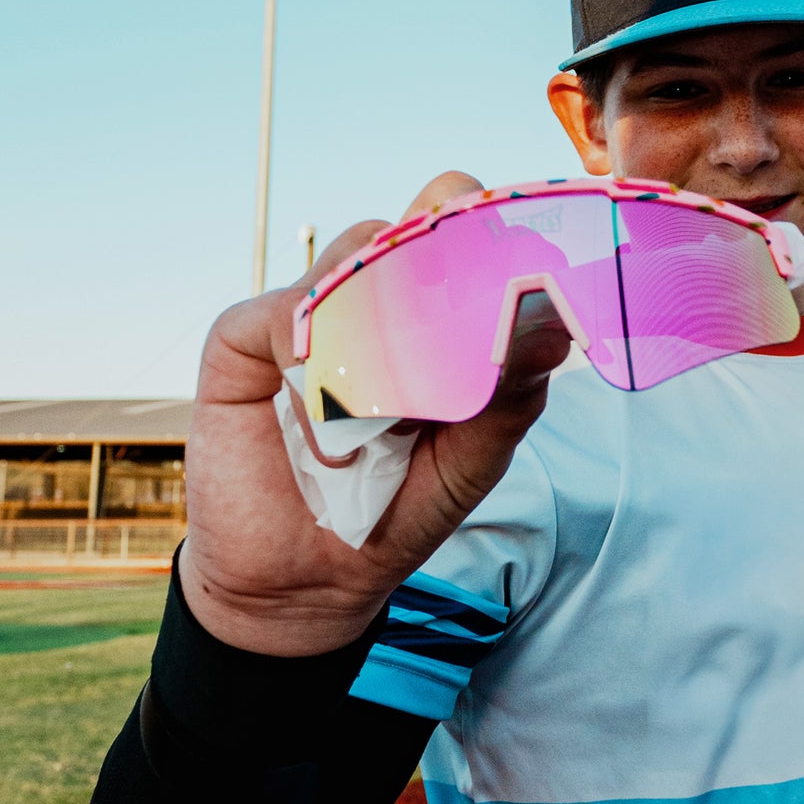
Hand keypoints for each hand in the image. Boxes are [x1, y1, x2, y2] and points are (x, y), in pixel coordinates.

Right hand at [179, 173, 572, 656]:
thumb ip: (510, 395)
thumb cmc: (397, 509)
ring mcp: (309, 312)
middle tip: (469, 261)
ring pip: (352, 254)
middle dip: (444, 230)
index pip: (469, 242)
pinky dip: (314, 363)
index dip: (494, 229)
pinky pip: (286, 314)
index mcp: (437, 321)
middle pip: (411, 223)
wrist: (304, 581)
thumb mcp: (469, 459)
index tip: (528, 243)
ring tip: (394, 400)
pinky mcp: (244, 338)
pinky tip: (327, 431)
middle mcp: (374, 302)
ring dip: (384, 312)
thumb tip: (558, 329)